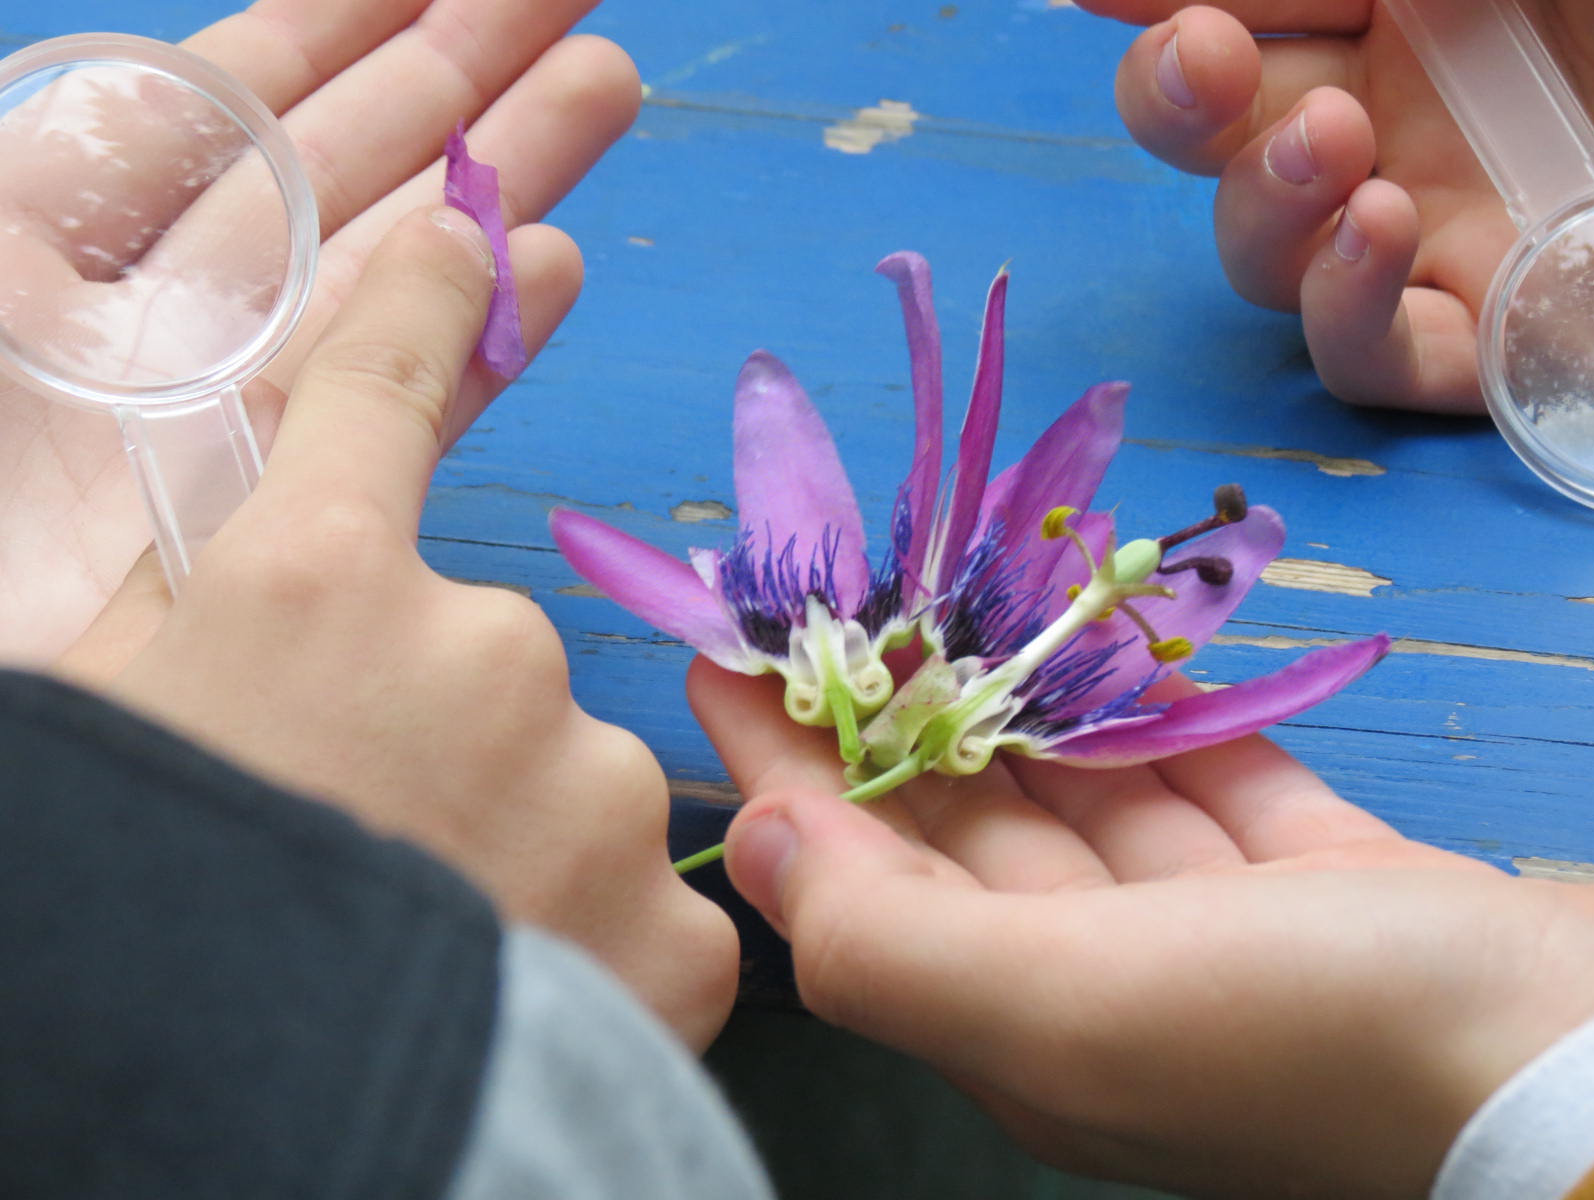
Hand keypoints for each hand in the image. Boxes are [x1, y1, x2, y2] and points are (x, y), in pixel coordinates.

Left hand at [0, 0, 637, 662]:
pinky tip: (552, 268)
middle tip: (578, 18)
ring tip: (605, 94)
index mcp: (52, 251)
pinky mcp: (297, 526)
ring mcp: (239, 424)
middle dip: (462, 80)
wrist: (24, 772)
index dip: (335, 29)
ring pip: (395, 273)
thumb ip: (46, 179)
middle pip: (339, 169)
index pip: (219, 105)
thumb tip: (141, 70)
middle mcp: (161, 320)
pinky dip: (483, 339)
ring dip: (501, 181)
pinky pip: (407, 410)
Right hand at [53, 210, 737, 1050]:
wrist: (217, 1125)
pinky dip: (595, 959)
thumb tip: (261, 572)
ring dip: (519, 856)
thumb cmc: (133, 910)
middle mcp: (479, 652)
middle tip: (368, 854)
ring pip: (571, 791)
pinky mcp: (670, 931)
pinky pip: (646, 918)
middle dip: (443, 746)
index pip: (375, 393)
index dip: (423, 306)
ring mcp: (588, 788)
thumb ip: (194, 626)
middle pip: (488, 661)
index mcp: (315, 587)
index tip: (470, 232)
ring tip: (435, 953)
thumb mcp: (116, 727)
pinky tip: (517, 1008)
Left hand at [690, 657, 1593, 1197]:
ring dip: (1025, 697)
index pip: (854, 878)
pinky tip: (1119, 642)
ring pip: (1084, 795)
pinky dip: (1159, 716)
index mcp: (1016, 1021)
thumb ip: (891, 939)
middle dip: (897, 712)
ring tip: (963, 588)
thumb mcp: (1068, 1011)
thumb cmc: (1310, 1039)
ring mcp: (1215, 936)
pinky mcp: (1314, 885)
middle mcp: (1097, 985)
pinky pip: (1206, 785)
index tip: (726, 647)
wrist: (1581, 1078)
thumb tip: (762, 846)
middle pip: (961, 828)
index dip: (783, 763)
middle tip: (847, 589)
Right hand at [1074, 1, 1593, 413]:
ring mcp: (1428, 242)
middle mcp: (1392, 132)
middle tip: (1200, 64)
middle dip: (1175, 107)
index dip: (1164, 17)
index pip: (1244, 25)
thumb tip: (1174, 3)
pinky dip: (1340, 310)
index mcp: (1403, 20)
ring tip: (1332, 143)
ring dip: (1260, 204)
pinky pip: (1365, 361)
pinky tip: (1372, 228)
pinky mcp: (1485, 340)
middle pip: (1216, 146)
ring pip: (1264, 261)